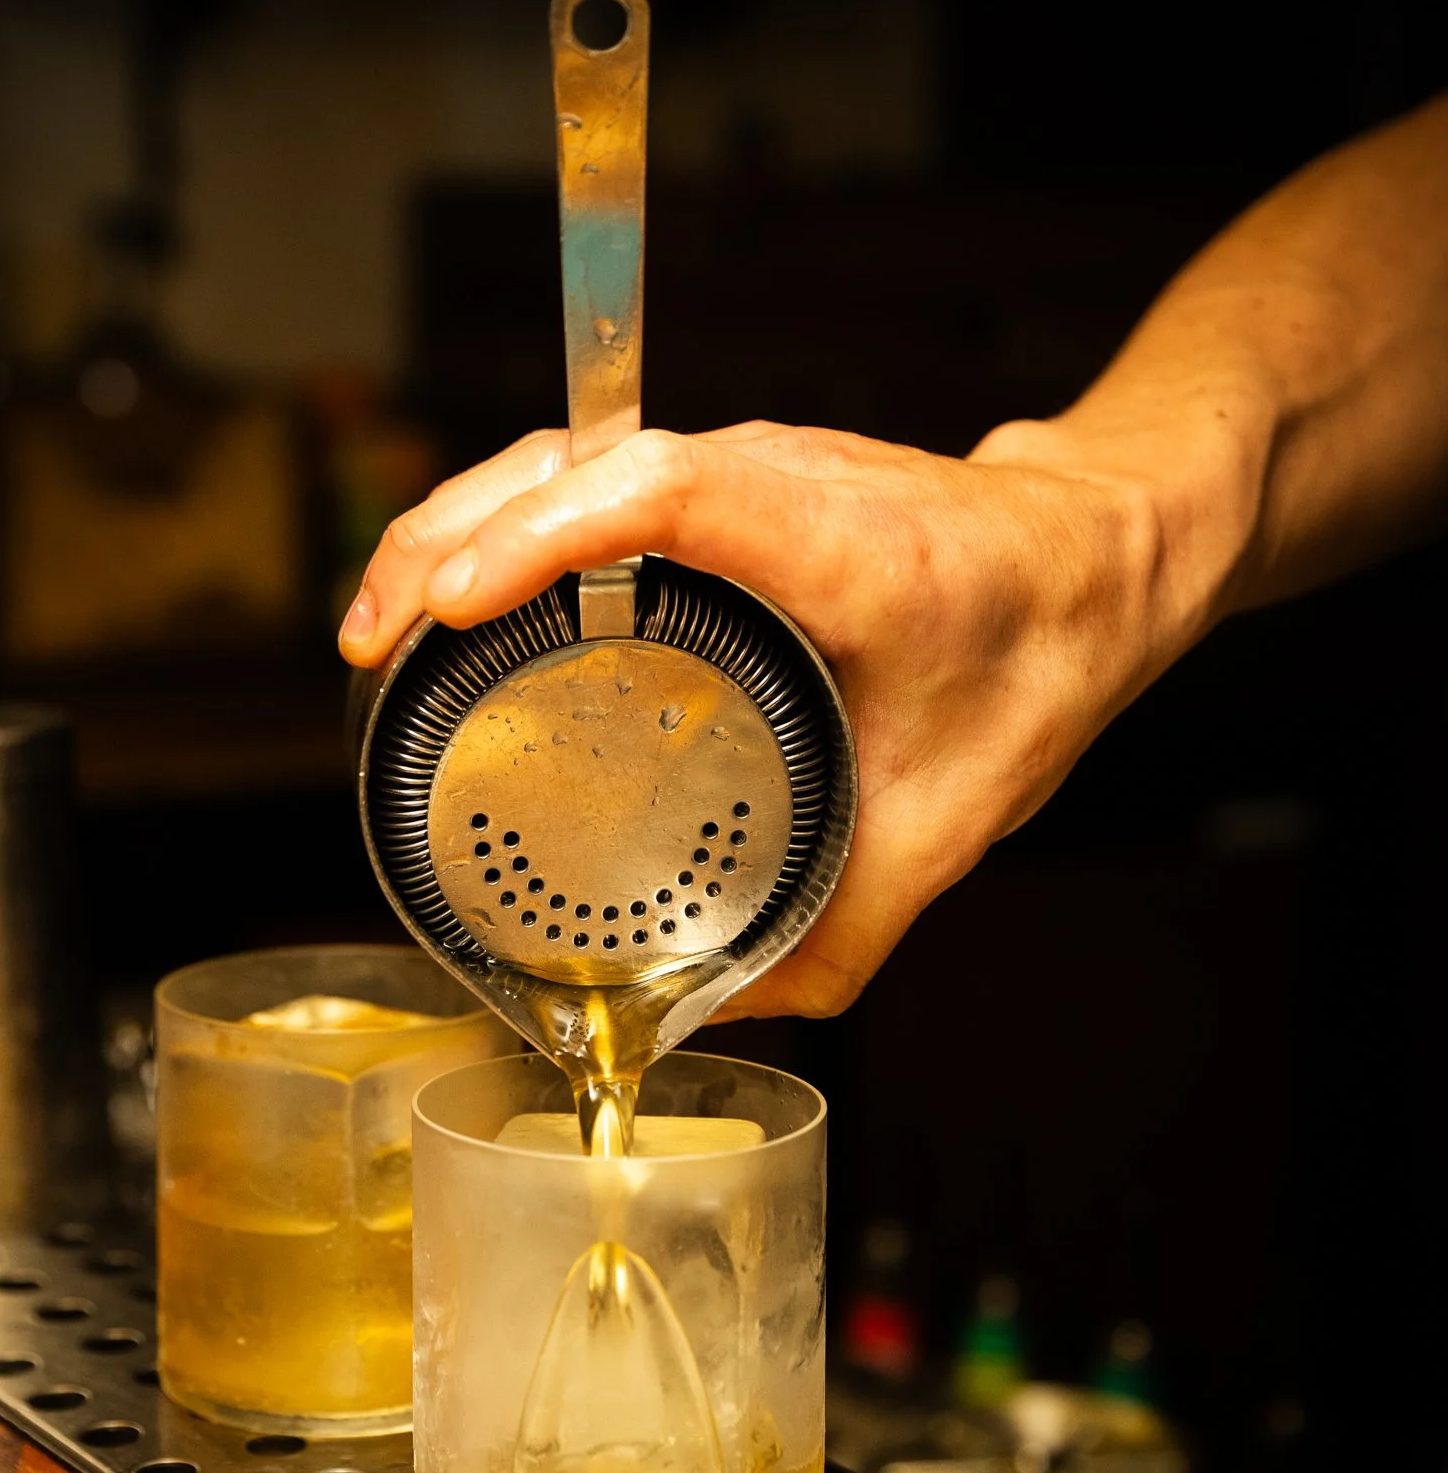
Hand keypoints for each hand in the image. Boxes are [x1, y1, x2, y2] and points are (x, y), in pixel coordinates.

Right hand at [340, 419, 1227, 1016]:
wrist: (1096, 554)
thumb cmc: (1045, 649)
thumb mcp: (956, 814)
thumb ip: (846, 930)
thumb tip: (733, 1016)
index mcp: (843, 545)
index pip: (670, 489)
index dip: (551, 532)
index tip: (456, 600)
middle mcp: (779, 480)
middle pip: (580, 457)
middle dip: (455, 530)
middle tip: (376, 635)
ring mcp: (745, 471)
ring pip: (570, 456)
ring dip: (462, 519)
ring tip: (384, 623)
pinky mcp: (727, 489)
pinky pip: (593, 481)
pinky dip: (510, 527)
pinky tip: (464, 601)